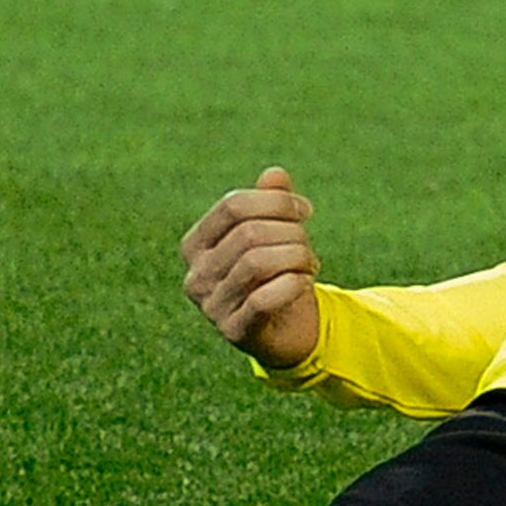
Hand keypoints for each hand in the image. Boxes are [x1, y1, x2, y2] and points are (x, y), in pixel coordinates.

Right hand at [181, 166, 321, 370]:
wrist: (287, 328)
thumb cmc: (277, 270)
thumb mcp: (276, 231)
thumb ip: (272, 200)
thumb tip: (274, 174)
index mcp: (196, 244)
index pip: (233, 205)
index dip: (277, 201)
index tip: (306, 211)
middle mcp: (195, 275)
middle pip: (249, 232)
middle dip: (291, 232)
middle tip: (307, 245)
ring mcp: (211, 307)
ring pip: (257, 262)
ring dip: (297, 257)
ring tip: (310, 264)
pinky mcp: (234, 331)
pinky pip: (264, 300)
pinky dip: (293, 284)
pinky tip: (305, 282)